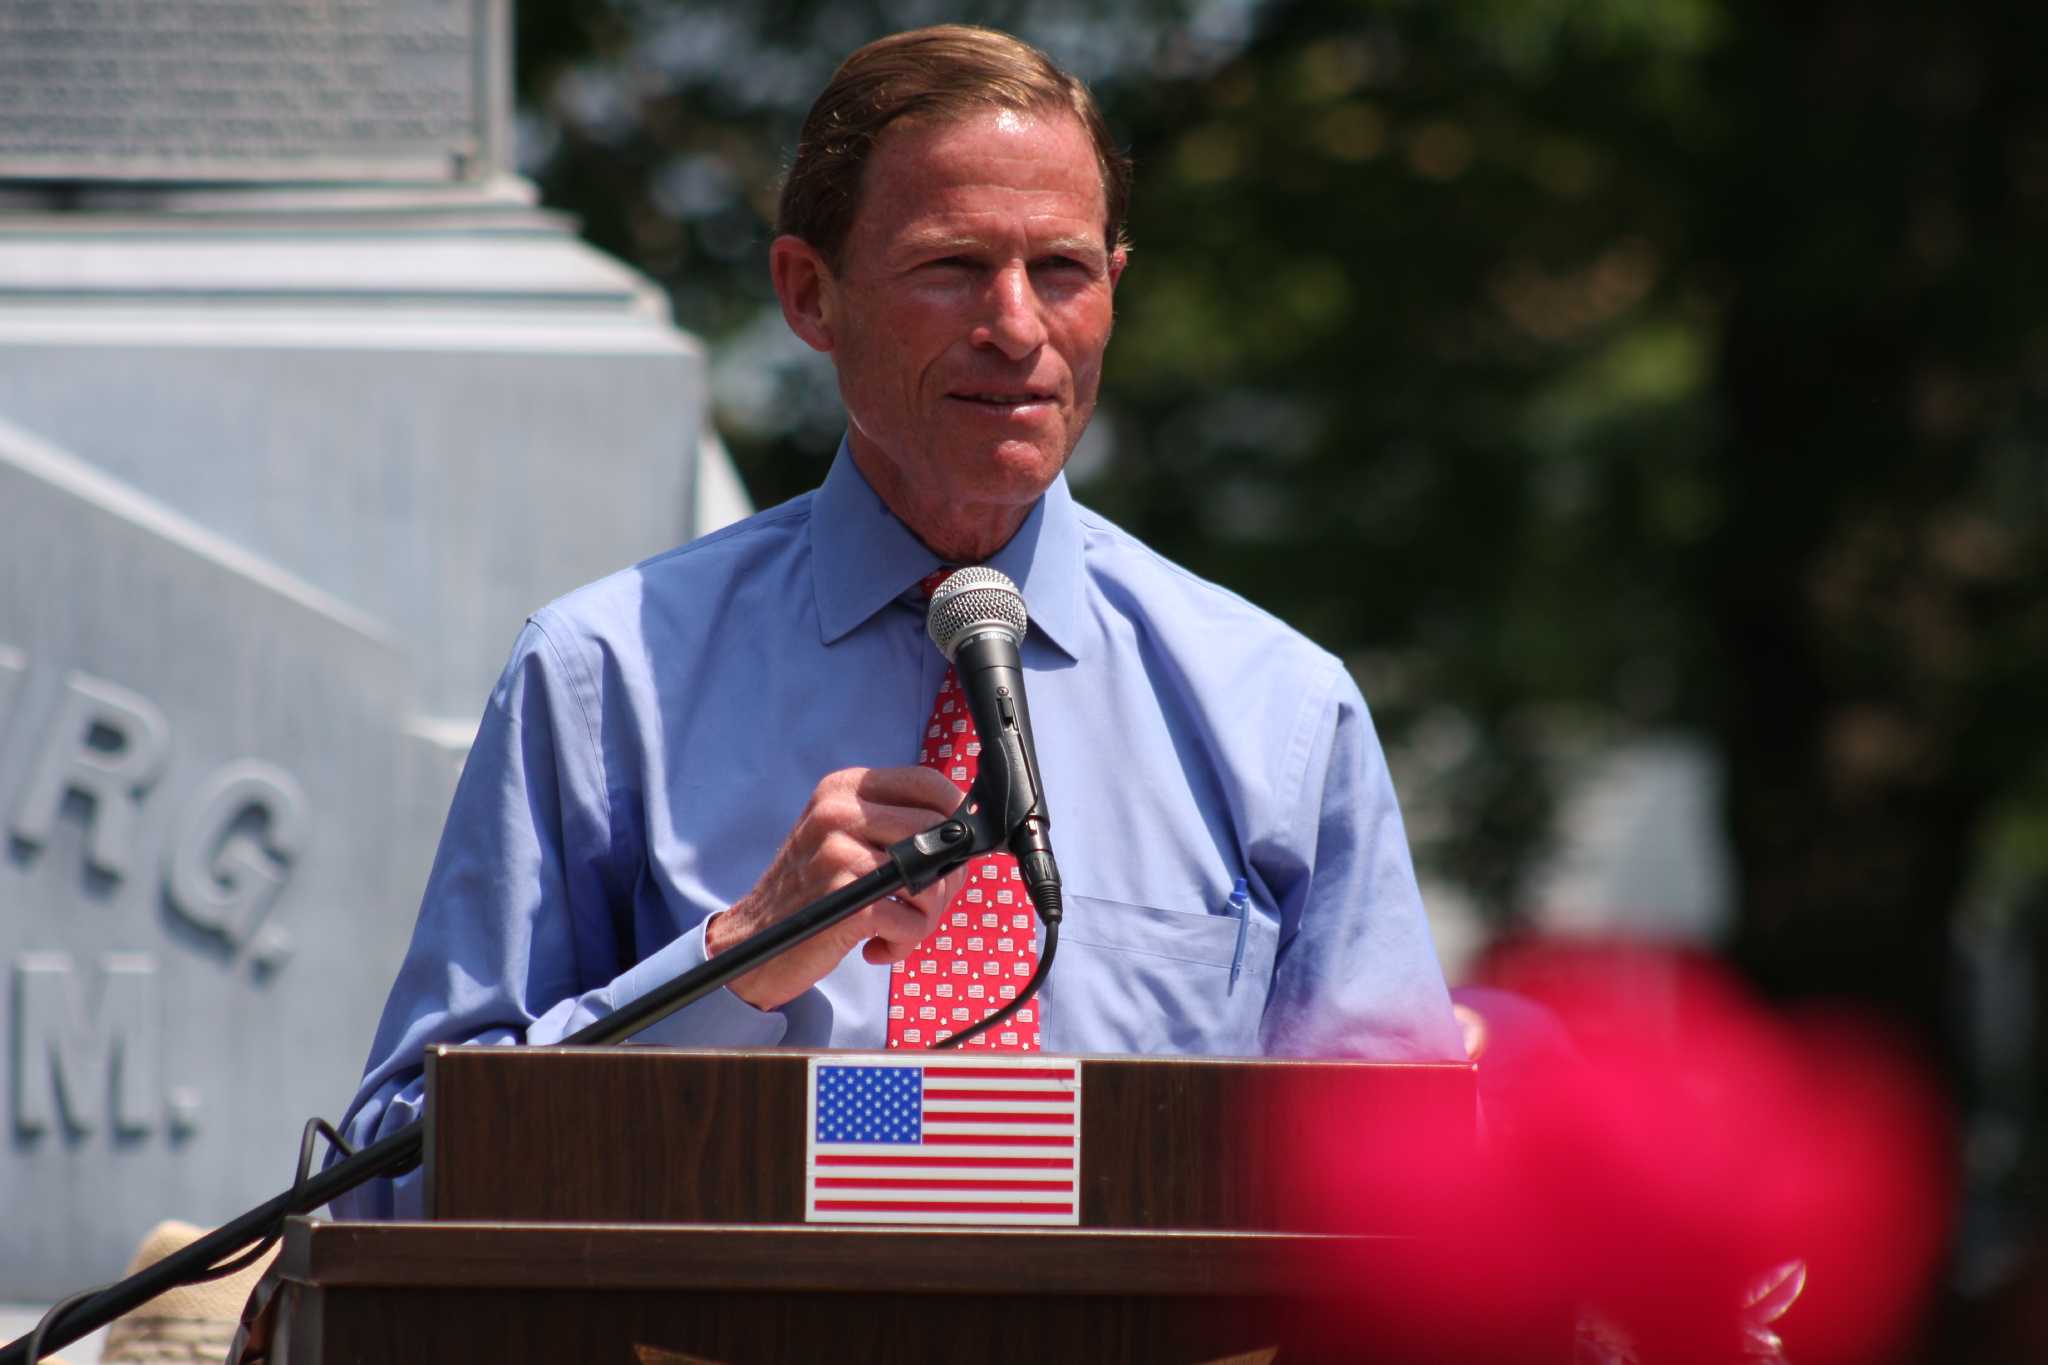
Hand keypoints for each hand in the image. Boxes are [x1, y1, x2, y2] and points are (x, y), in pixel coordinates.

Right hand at [705, 766, 967, 1009]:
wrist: (752, 942)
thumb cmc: (812, 893)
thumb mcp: (843, 839)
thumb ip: (895, 826)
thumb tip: (966, 837)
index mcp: (843, 789)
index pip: (927, 781)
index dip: (957, 815)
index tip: (957, 846)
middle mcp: (839, 812)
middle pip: (939, 831)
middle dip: (948, 879)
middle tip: (923, 906)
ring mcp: (839, 854)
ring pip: (933, 879)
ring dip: (927, 917)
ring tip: (897, 930)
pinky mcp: (845, 900)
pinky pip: (912, 920)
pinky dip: (905, 942)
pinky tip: (878, 947)